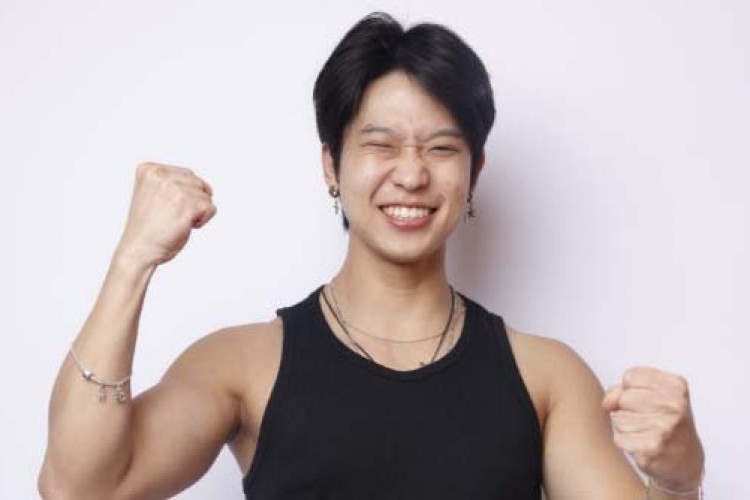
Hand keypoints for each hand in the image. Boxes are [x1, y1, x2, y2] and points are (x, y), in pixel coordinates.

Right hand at [115, 162, 216, 266]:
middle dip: (193, 201)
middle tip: (171, 216)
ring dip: (197, 212)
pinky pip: (211, 208)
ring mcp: (175, 189)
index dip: (183, 194)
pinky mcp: (188, 204)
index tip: (165, 207)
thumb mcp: (155, 194)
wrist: (138, 250)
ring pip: (206, 196)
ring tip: (176, 221)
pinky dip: (203, 220)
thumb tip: (206, 186)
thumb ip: (172, 182)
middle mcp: (161, 175)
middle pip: (198, 183)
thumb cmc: (148, 228)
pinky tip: (185, 226)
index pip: (186, 174)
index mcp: (149, 169)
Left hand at [603, 367, 703, 491]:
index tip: (648, 402)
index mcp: (676, 386)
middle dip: (626, 409)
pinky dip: (625, 443)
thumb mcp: (652, 395)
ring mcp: (664, 428)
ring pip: (618, 418)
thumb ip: (623, 389)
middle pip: (623, 398)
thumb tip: (607, 403)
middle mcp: (674, 406)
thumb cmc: (664, 422)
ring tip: (645, 432)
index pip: (630, 377)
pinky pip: (619, 438)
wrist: (685, 460)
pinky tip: (642, 446)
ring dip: (624, 427)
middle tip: (647, 420)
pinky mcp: (652, 448)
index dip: (631, 390)